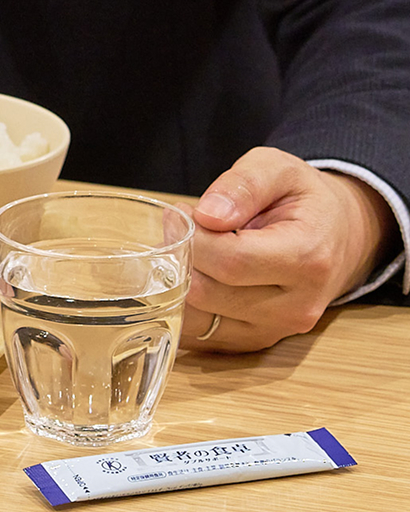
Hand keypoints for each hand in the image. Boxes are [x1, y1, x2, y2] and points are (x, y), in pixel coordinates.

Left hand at [180, 147, 394, 351]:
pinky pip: (199, 334)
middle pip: (207, 292)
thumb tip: (208, 214)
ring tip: (187, 250)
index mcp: (308, 259)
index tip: (182, 213)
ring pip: (196, 319)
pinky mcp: (254, 342)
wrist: (337, 236)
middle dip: (180, 257)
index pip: (230, 261)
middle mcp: (296, 306)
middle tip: (178, 229)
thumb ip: (243, 184)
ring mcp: (275, 330)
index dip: (192, 237)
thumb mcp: (278, 169)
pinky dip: (182, 305)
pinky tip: (193, 274)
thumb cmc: (303, 201)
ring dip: (175, 284)